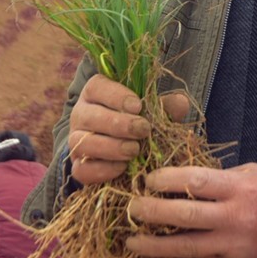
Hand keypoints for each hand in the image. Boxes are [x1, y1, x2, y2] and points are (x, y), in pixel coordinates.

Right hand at [67, 75, 189, 184]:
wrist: (123, 151)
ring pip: (83, 142)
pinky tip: (123, 167)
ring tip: (134, 150)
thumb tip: (180, 102)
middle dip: (118, 124)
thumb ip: (166, 106)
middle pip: (89, 116)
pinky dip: (102, 170)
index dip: (116, 96)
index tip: (138, 106)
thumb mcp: (154, 110)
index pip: (98, 87)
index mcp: (96, 92)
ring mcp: (76, 141)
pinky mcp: (77, 166)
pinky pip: (81, 169)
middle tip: (142, 130)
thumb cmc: (139, 122)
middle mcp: (81, 114)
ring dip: (111, 147)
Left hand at [126, 163, 256, 257]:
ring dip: (155, 244)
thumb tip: (180, 182)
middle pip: (184, 213)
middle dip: (152, 211)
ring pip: (186, 245)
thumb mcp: (249, 172)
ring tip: (132, 241)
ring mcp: (234, 242)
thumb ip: (218, 179)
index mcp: (237, 186)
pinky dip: (181, 251)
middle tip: (130, 208)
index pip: (193, 181)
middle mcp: (234, 215)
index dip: (165, 180)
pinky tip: (162, 248)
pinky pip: (203, 255)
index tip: (147, 180)